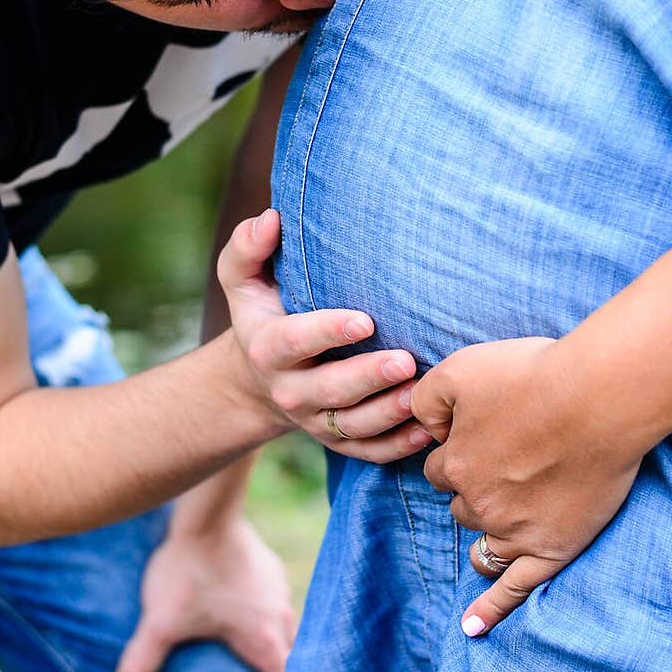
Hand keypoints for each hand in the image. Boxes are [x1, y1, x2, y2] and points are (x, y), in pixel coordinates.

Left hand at [113, 516, 294, 671]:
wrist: (205, 513)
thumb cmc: (188, 571)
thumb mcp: (160, 622)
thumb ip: (142, 663)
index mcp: (265, 636)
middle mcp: (281, 613)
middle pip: (288, 654)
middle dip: (271, 667)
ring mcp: (278, 585)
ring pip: (282, 623)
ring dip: (265, 635)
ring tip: (238, 642)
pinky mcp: (269, 564)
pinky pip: (271, 597)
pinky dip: (258, 608)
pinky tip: (233, 604)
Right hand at [217, 208, 432, 460]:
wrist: (257, 375)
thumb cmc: (263, 311)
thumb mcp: (243, 279)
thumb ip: (248, 248)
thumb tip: (272, 218)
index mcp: (269, 346)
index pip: (296, 341)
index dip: (328, 332)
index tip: (365, 320)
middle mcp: (291, 389)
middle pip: (331, 391)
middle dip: (368, 378)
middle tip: (406, 360)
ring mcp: (316, 420)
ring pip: (354, 427)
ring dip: (390, 414)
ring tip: (423, 395)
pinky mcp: (338, 441)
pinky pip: (369, 452)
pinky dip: (399, 446)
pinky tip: (428, 429)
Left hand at [412, 337, 640, 635]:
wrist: (599, 398)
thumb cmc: (532, 375)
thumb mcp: (460, 369)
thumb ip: (426, 399)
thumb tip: (420, 425)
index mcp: (455, 461)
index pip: (438, 467)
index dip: (457, 448)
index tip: (482, 434)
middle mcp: (478, 502)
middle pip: (460, 503)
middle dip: (474, 486)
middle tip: (507, 460)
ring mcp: (514, 531)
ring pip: (481, 542)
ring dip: (484, 528)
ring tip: (498, 517)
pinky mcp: (551, 550)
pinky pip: (513, 589)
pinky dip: (490, 610)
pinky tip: (473, 628)